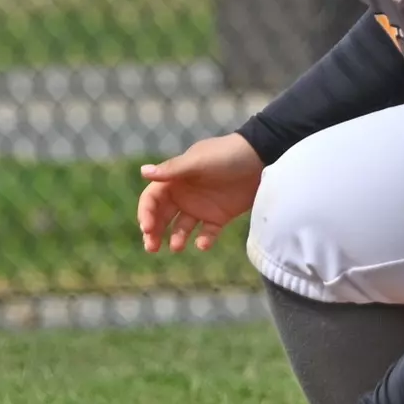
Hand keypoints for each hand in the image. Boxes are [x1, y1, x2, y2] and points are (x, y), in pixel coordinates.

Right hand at [136, 133, 264, 252]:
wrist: (261, 158)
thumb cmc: (226, 155)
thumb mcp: (198, 162)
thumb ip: (173, 170)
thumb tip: (143, 171)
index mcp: (175, 180)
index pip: (152, 199)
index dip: (146, 213)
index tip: (147, 228)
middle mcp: (184, 195)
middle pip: (161, 217)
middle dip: (154, 232)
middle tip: (151, 248)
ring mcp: (201, 207)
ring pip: (181, 228)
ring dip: (176, 239)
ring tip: (177, 247)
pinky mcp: (219, 217)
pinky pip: (207, 233)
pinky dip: (204, 241)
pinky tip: (203, 244)